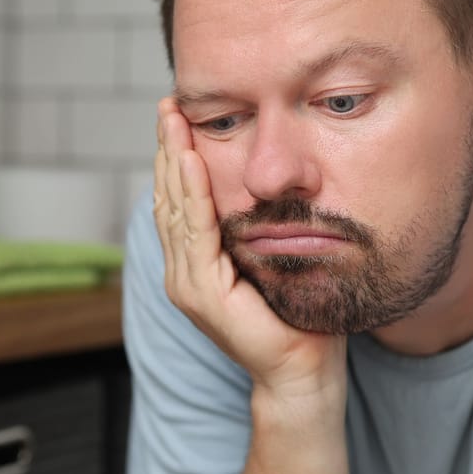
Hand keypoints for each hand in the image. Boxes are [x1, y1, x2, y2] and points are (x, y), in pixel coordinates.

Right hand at [154, 99, 345, 400]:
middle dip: (168, 149)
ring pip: (175, 209)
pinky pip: (195, 233)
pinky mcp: (202, 293)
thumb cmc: (299, 317)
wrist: (304, 369)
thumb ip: (261, 228)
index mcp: (196, 265)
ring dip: (174, 161)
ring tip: (173, 121)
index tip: (179, 116)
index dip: (177, 157)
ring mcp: (188, 284)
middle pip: (169, 198)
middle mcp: (183, 273)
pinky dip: (193, 194)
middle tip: (168, 104)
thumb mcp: (276, 259)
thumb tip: (272, 184)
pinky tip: (193, 163)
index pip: (180, 201)